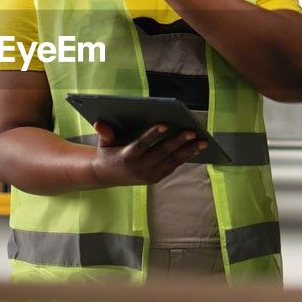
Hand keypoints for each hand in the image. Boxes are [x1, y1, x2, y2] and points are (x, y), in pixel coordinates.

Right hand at [88, 121, 207, 186]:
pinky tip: (196, 148)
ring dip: (188, 151)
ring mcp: (149, 174)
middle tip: (192, 131)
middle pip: (162, 152)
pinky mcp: (156, 178)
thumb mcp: (103, 143)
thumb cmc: (107, 153)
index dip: (153, 134)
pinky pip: (173, 166)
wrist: (107, 176)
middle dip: (178, 141)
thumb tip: (99, 123)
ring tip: (202, 141)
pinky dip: (185, 157)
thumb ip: (105, 132)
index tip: (165, 124)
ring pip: (172, 161)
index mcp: (127, 156)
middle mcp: (140, 167)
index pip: (142, 144)